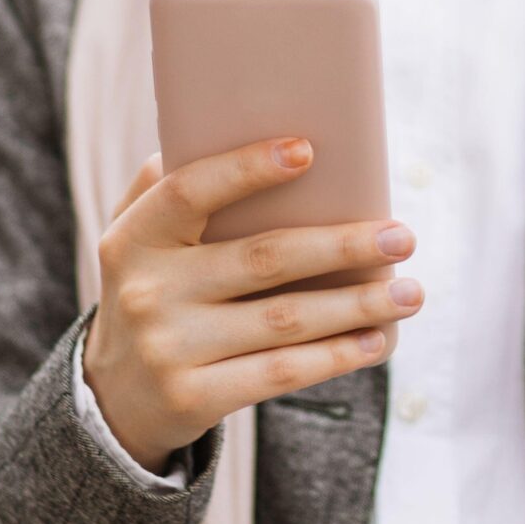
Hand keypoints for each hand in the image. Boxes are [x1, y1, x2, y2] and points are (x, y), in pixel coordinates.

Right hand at [82, 137, 423, 469]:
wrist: (114, 398)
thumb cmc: (152, 290)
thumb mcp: (137, 237)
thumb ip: (166, 184)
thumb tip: (230, 124)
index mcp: (134, 238)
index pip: (190, 192)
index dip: (246, 168)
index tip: (309, 150)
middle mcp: (147, 292)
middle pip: (263, 259)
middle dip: (343, 245)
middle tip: (403, 237)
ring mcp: (169, 349)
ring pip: (285, 321)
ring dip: (358, 305)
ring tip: (411, 292)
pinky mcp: (193, 399)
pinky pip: (280, 373)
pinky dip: (335, 357)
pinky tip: (376, 340)